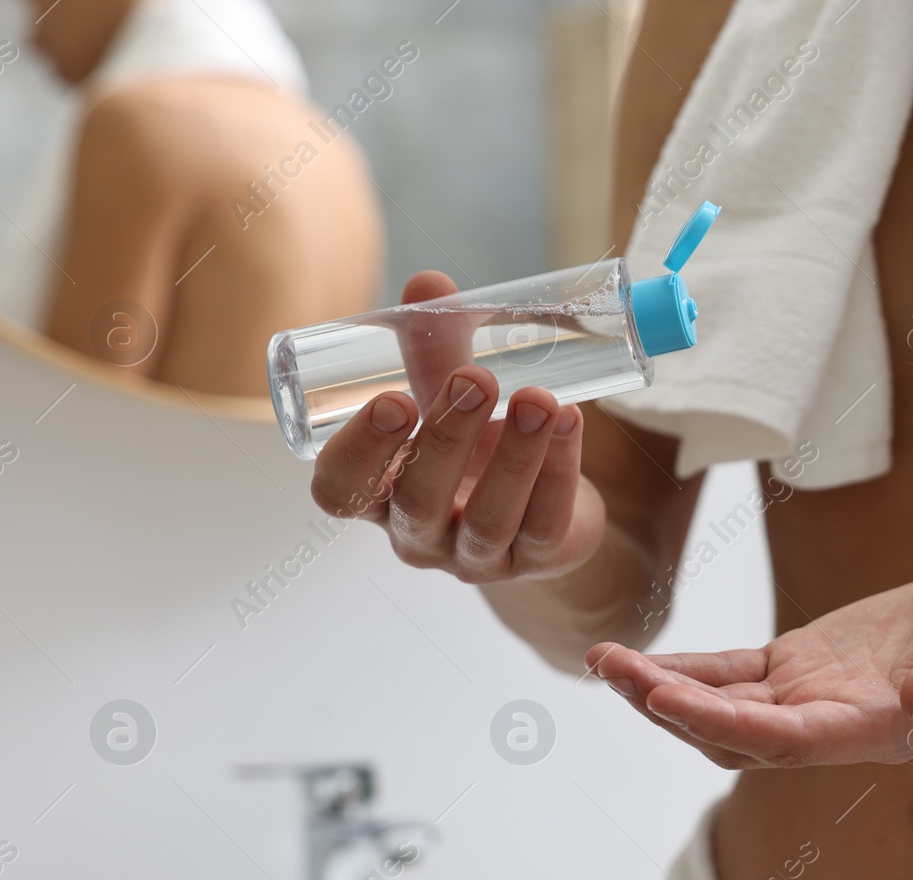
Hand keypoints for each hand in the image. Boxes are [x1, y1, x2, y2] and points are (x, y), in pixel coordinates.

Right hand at [310, 271, 605, 581]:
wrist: (546, 509)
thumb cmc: (475, 450)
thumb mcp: (447, 401)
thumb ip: (433, 349)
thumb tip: (429, 285)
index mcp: (380, 495)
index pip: (341, 491)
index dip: (359, 453)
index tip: (392, 399)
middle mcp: (420, 534)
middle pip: (420, 501)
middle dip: (447, 439)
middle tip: (474, 380)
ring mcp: (477, 557)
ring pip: (491, 519)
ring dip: (517, 456)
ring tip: (538, 399)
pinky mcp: (536, 560)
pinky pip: (546, 524)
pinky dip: (561, 471)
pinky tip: (571, 422)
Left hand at [586, 567, 912, 767]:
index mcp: (870, 732)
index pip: (781, 739)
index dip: (721, 721)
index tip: (665, 697)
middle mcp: (827, 728)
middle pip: (731, 731)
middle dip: (669, 706)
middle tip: (612, 669)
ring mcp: (806, 700)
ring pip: (718, 708)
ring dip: (661, 691)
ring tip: (605, 662)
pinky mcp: (795, 669)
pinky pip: (727, 675)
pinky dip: (683, 668)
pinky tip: (638, 660)